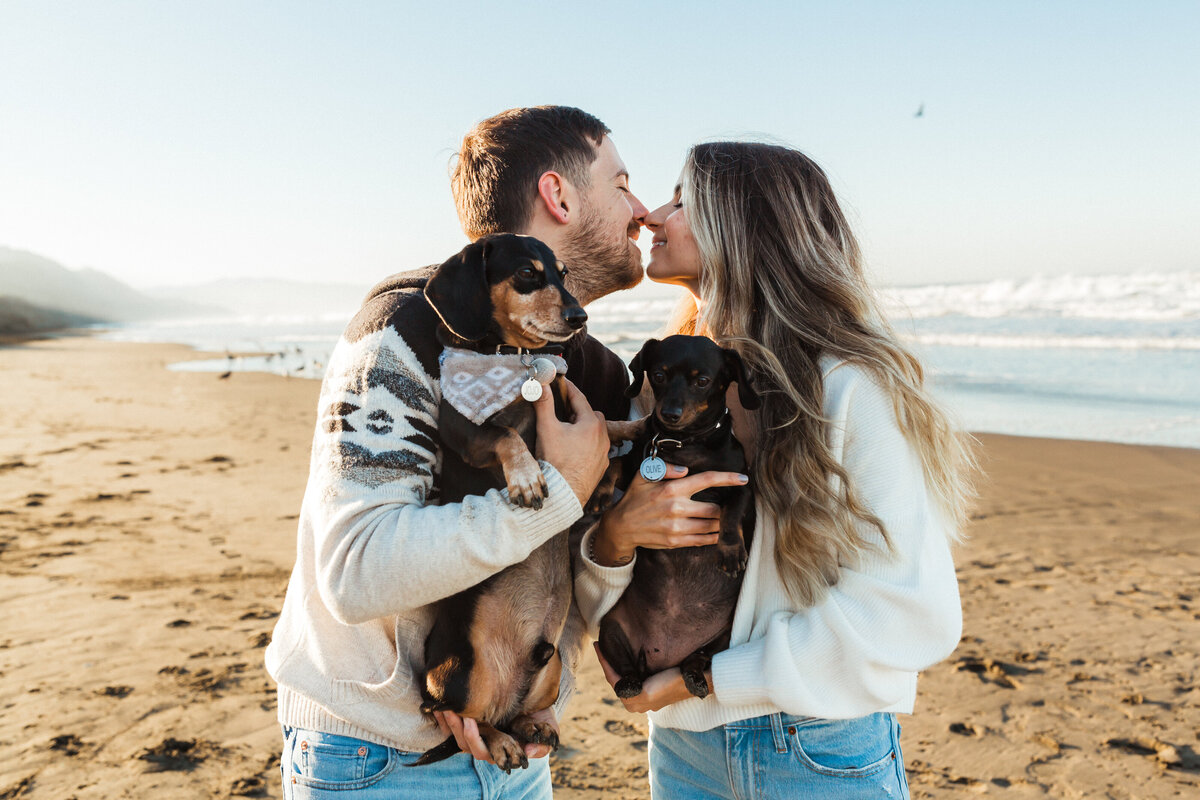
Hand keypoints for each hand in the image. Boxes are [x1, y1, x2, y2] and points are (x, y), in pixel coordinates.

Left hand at [434, 709, 558, 761]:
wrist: (537, 704)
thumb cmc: (541, 719)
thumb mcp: (548, 729)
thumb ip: (542, 745)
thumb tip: (528, 753)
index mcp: (503, 748)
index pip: (485, 751)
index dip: (475, 739)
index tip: (471, 721)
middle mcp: (488, 745)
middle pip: (467, 745)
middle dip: (458, 728)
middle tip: (453, 710)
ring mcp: (478, 736)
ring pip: (457, 737)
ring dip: (449, 722)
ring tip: (445, 705)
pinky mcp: (469, 726)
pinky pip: (451, 728)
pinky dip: (443, 719)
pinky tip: (438, 706)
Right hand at [534, 379, 609, 506]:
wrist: (565, 494)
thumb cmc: (556, 461)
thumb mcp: (547, 429)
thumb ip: (544, 404)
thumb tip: (540, 384)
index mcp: (591, 423)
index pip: (579, 397)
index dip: (567, 388)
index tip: (560, 381)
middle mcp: (603, 436)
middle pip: (591, 414)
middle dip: (577, 409)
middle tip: (562, 409)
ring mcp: (604, 452)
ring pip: (595, 431)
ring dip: (584, 427)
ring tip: (567, 430)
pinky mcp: (602, 466)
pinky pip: (596, 448)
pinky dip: (587, 444)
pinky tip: (574, 449)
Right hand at [590, 465, 748, 565]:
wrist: (621, 527)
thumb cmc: (635, 498)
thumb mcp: (644, 476)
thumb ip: (665, 468)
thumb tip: (685, 470)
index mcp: (672, 489)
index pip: (707, 480)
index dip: (728, 479)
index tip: (743, 479)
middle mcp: (677, 508)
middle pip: (715, 509)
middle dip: (725, 508)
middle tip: (730, 505)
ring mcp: (677, 527)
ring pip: (712, 526)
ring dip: (721, 523)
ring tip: (724, 518)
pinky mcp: (676, 542)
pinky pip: (703, 540)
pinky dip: (713, 536)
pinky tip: (716, 531)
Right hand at [594, 643, 705, 712]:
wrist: (692, 679)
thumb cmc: (680, 674)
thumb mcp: (659, 671)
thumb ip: (649, 669)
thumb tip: (642, 657)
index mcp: (642, 699)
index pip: (621, 681)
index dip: (610, 664)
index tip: (604, 647)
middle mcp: (636, 704)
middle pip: (615, 679)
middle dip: (606, 661)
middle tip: (599, 645)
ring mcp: (635, 703)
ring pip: (613, 678)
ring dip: (605, 661)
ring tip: (599, 646)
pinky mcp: (638, 697)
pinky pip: (616, 678)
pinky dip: (608, 664)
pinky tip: (603, 651)